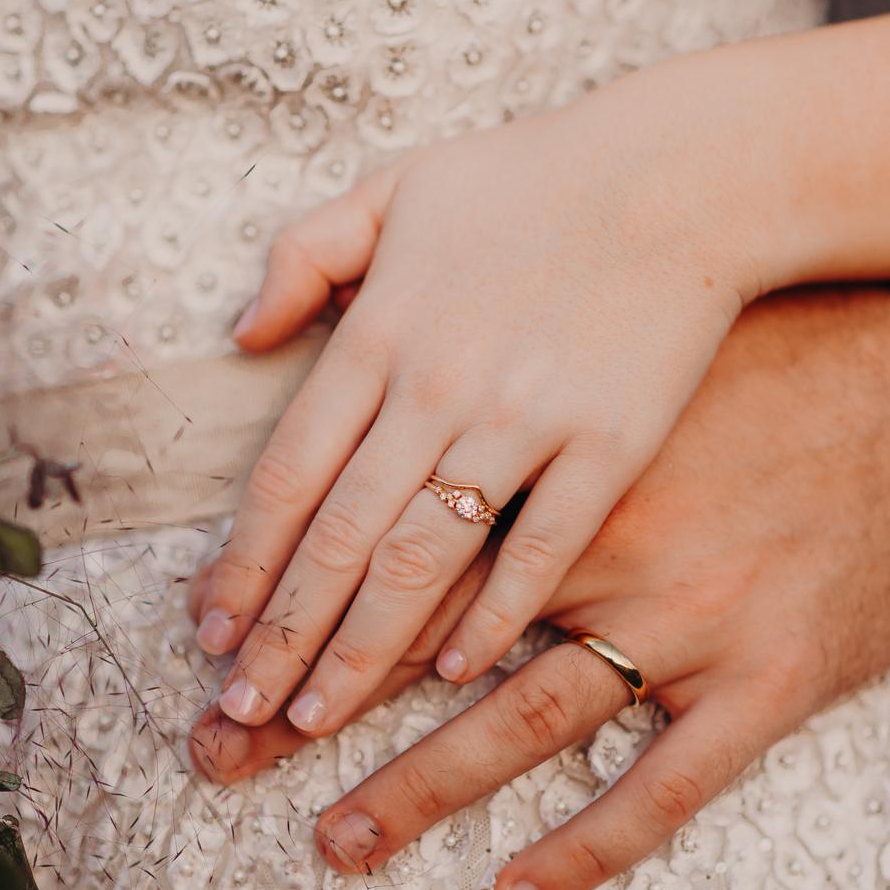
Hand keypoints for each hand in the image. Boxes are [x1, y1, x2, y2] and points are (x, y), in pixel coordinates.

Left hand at [192, 286, 889, 889]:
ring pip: (530, 717)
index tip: (216, 653)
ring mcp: (693, 614)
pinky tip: (517, 889)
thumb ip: (494, 326)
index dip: (294, 601)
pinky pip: (668, 783)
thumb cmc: (752, 346)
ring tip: (337, 839)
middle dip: (316, 701)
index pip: (392, 540)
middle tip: (222, 757)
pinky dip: (591, 844)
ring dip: (425, 784)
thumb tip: (305, 323)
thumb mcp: (611, 321)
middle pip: (430, 637)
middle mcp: (608, 538)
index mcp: (557, 447)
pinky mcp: (772, 675)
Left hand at [196, 87, 770, 740]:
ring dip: (362, 648)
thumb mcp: (396, 186)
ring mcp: (525, 420)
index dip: (241, 563)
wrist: (682, 171)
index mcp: (380, 333)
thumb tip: (240, 334)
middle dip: (281, 634)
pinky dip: (494, 615)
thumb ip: (305, 254)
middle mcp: (437, 387)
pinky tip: (454, 671)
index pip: (286, 474)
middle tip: (239, 710)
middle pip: (338, 537)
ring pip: (423, 559)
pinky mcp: (609, 445)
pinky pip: (541, 551)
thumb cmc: (535, 177)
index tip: (207, 632)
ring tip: (317, 718)